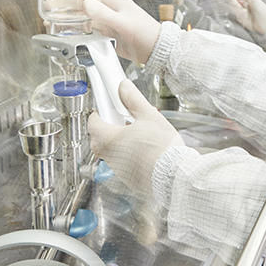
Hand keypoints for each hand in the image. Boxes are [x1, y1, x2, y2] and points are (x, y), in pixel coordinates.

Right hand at [55, 0, 160, 63]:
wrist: (157, 52)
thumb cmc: (146, 34)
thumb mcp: (124, 23)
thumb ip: (105, 15)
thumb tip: (85, 4)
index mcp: (114, 3)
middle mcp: (109, 12)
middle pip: (82, 6)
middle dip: (64, 5)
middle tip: (46, 6)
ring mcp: (108, 25)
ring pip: (83, 20)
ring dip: (67, 20)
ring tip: (50, 20)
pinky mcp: (108, 38)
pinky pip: (87, 33)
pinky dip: (75, 33)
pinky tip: (65, 34)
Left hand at [88, 78, 184, 196]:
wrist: (173, 175)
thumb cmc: (162, 147)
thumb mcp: (149, 116)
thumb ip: (133, 100)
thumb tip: (124, 87)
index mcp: (110, 139)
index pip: (93, 123)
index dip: (100, 113)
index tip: (108, 108)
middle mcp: (109, 156)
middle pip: (99, 138)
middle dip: (108, 127)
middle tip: (124, 120)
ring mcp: (117, 169)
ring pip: (111, 152)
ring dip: (119, 142)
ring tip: (139, 136)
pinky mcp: (127, 179)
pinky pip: (122, 163)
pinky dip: (128, 156)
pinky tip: (144, 151)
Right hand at [226, 0, 265, 33]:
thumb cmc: (262, 9)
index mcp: (247, 1)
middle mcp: (245, 7)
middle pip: (234, 4)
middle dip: (234, 3)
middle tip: (234, 1)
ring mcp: (244, 14)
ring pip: (235, 10)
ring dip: (238, 10)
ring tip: (244, 11)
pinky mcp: (243, 21)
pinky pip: (238, 17)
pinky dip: (241, 16)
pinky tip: (246, 16)